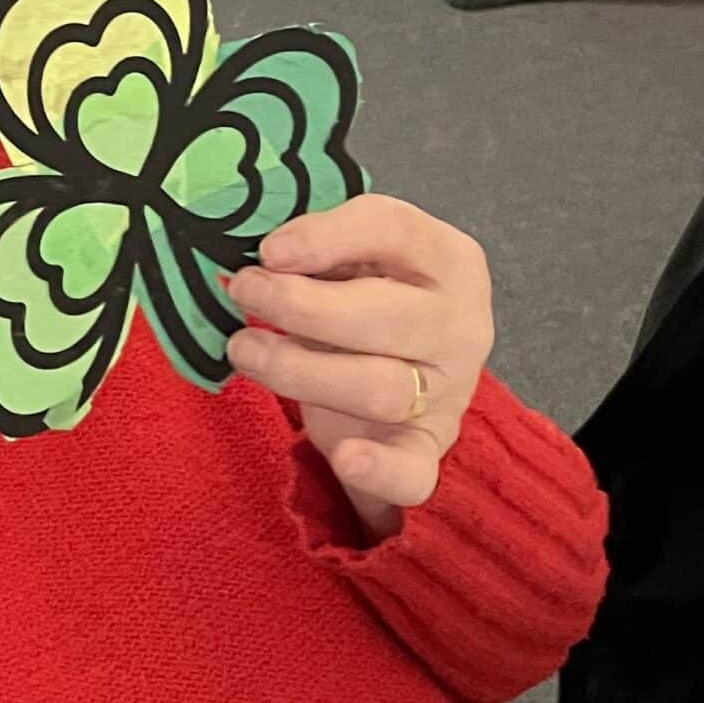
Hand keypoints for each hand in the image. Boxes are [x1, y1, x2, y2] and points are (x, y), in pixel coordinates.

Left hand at [222, 195, 493, 540]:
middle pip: (384, 316)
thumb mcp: (356, 258)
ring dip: (299, 370)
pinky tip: (346, 458)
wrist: (413, 376)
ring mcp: (449, 392)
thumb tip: (264, 257)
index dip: (327, 238)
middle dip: (300, 306)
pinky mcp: (426, 448)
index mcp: (448, 260)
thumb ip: (323, 249)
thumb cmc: (370, 298)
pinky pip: (413, 470)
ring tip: (243, 350)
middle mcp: (460, 324)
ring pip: (379, 388)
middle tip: (244, 291)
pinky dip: (380, 471)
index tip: (268, 251)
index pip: (395, 232)